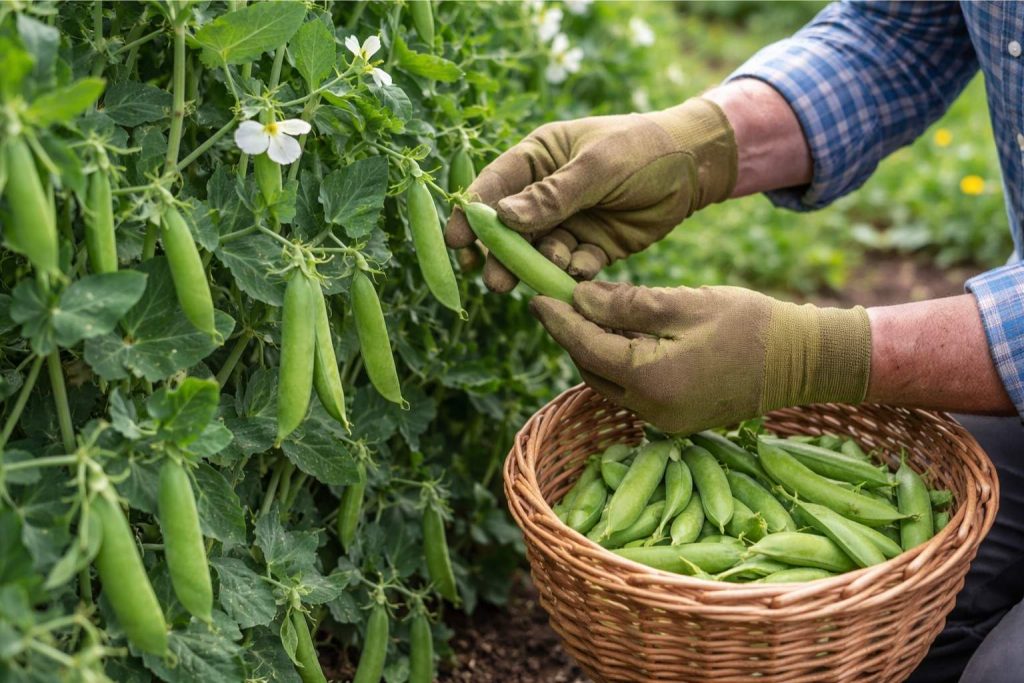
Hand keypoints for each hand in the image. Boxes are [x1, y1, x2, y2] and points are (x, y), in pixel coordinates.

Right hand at [445, 98, 736, 291]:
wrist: (695, 167)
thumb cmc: (642, 149)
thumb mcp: (598, 166)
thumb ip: (553, 195)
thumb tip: (504, 217)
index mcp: (539, 158)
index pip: (493, 187)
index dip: (472, 215)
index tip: (458, 242)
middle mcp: (546, 192)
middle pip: (510, 229)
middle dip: (501, 254)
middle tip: (493, 280)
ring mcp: (569, 222)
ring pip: (539, 252)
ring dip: (537, 267)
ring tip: (542, 276)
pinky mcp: (592, 247)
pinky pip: (573, 266)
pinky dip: (574, 272)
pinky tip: (583, 267)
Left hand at [530, 281, 871, 432]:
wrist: (802, 360)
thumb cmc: (749, 322)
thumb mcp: (685, 303)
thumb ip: (627, 304)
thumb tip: (577, 298)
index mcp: (652, 380)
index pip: (586, 346)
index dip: (557, 319)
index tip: (536, 294)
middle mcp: (651, 411)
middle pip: (590, 369)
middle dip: (572, 335)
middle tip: (561, 299)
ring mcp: (664, 422)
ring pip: (607, 383)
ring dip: (593, 351)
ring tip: (589, 314)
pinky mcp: (675, 421)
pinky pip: (631, 393)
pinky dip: (618, 365)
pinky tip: (621, 338)